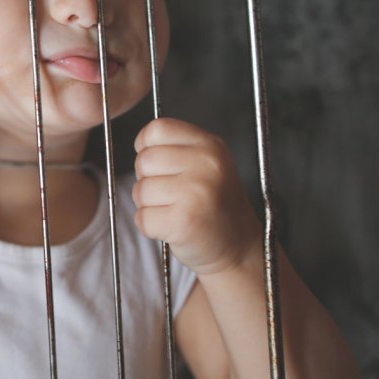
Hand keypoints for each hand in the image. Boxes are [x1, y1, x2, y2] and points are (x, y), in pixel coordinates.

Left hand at [132, 118, 261, 274]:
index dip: (147, 147)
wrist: (238, 248)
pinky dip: (151, 227)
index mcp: (211, 145)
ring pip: (140, 190)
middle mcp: (207, 165)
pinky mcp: (184, 222)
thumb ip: (176, 148)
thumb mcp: (207, 164)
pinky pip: (142, 218)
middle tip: (172, 195)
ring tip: (176, 211)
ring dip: (149, 205)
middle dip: (147, 180)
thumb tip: (140, 144)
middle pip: (144, 160)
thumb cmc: (214, 205)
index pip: (157, 129)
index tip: (159, 164)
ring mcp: (196, 193)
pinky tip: (174, 227)